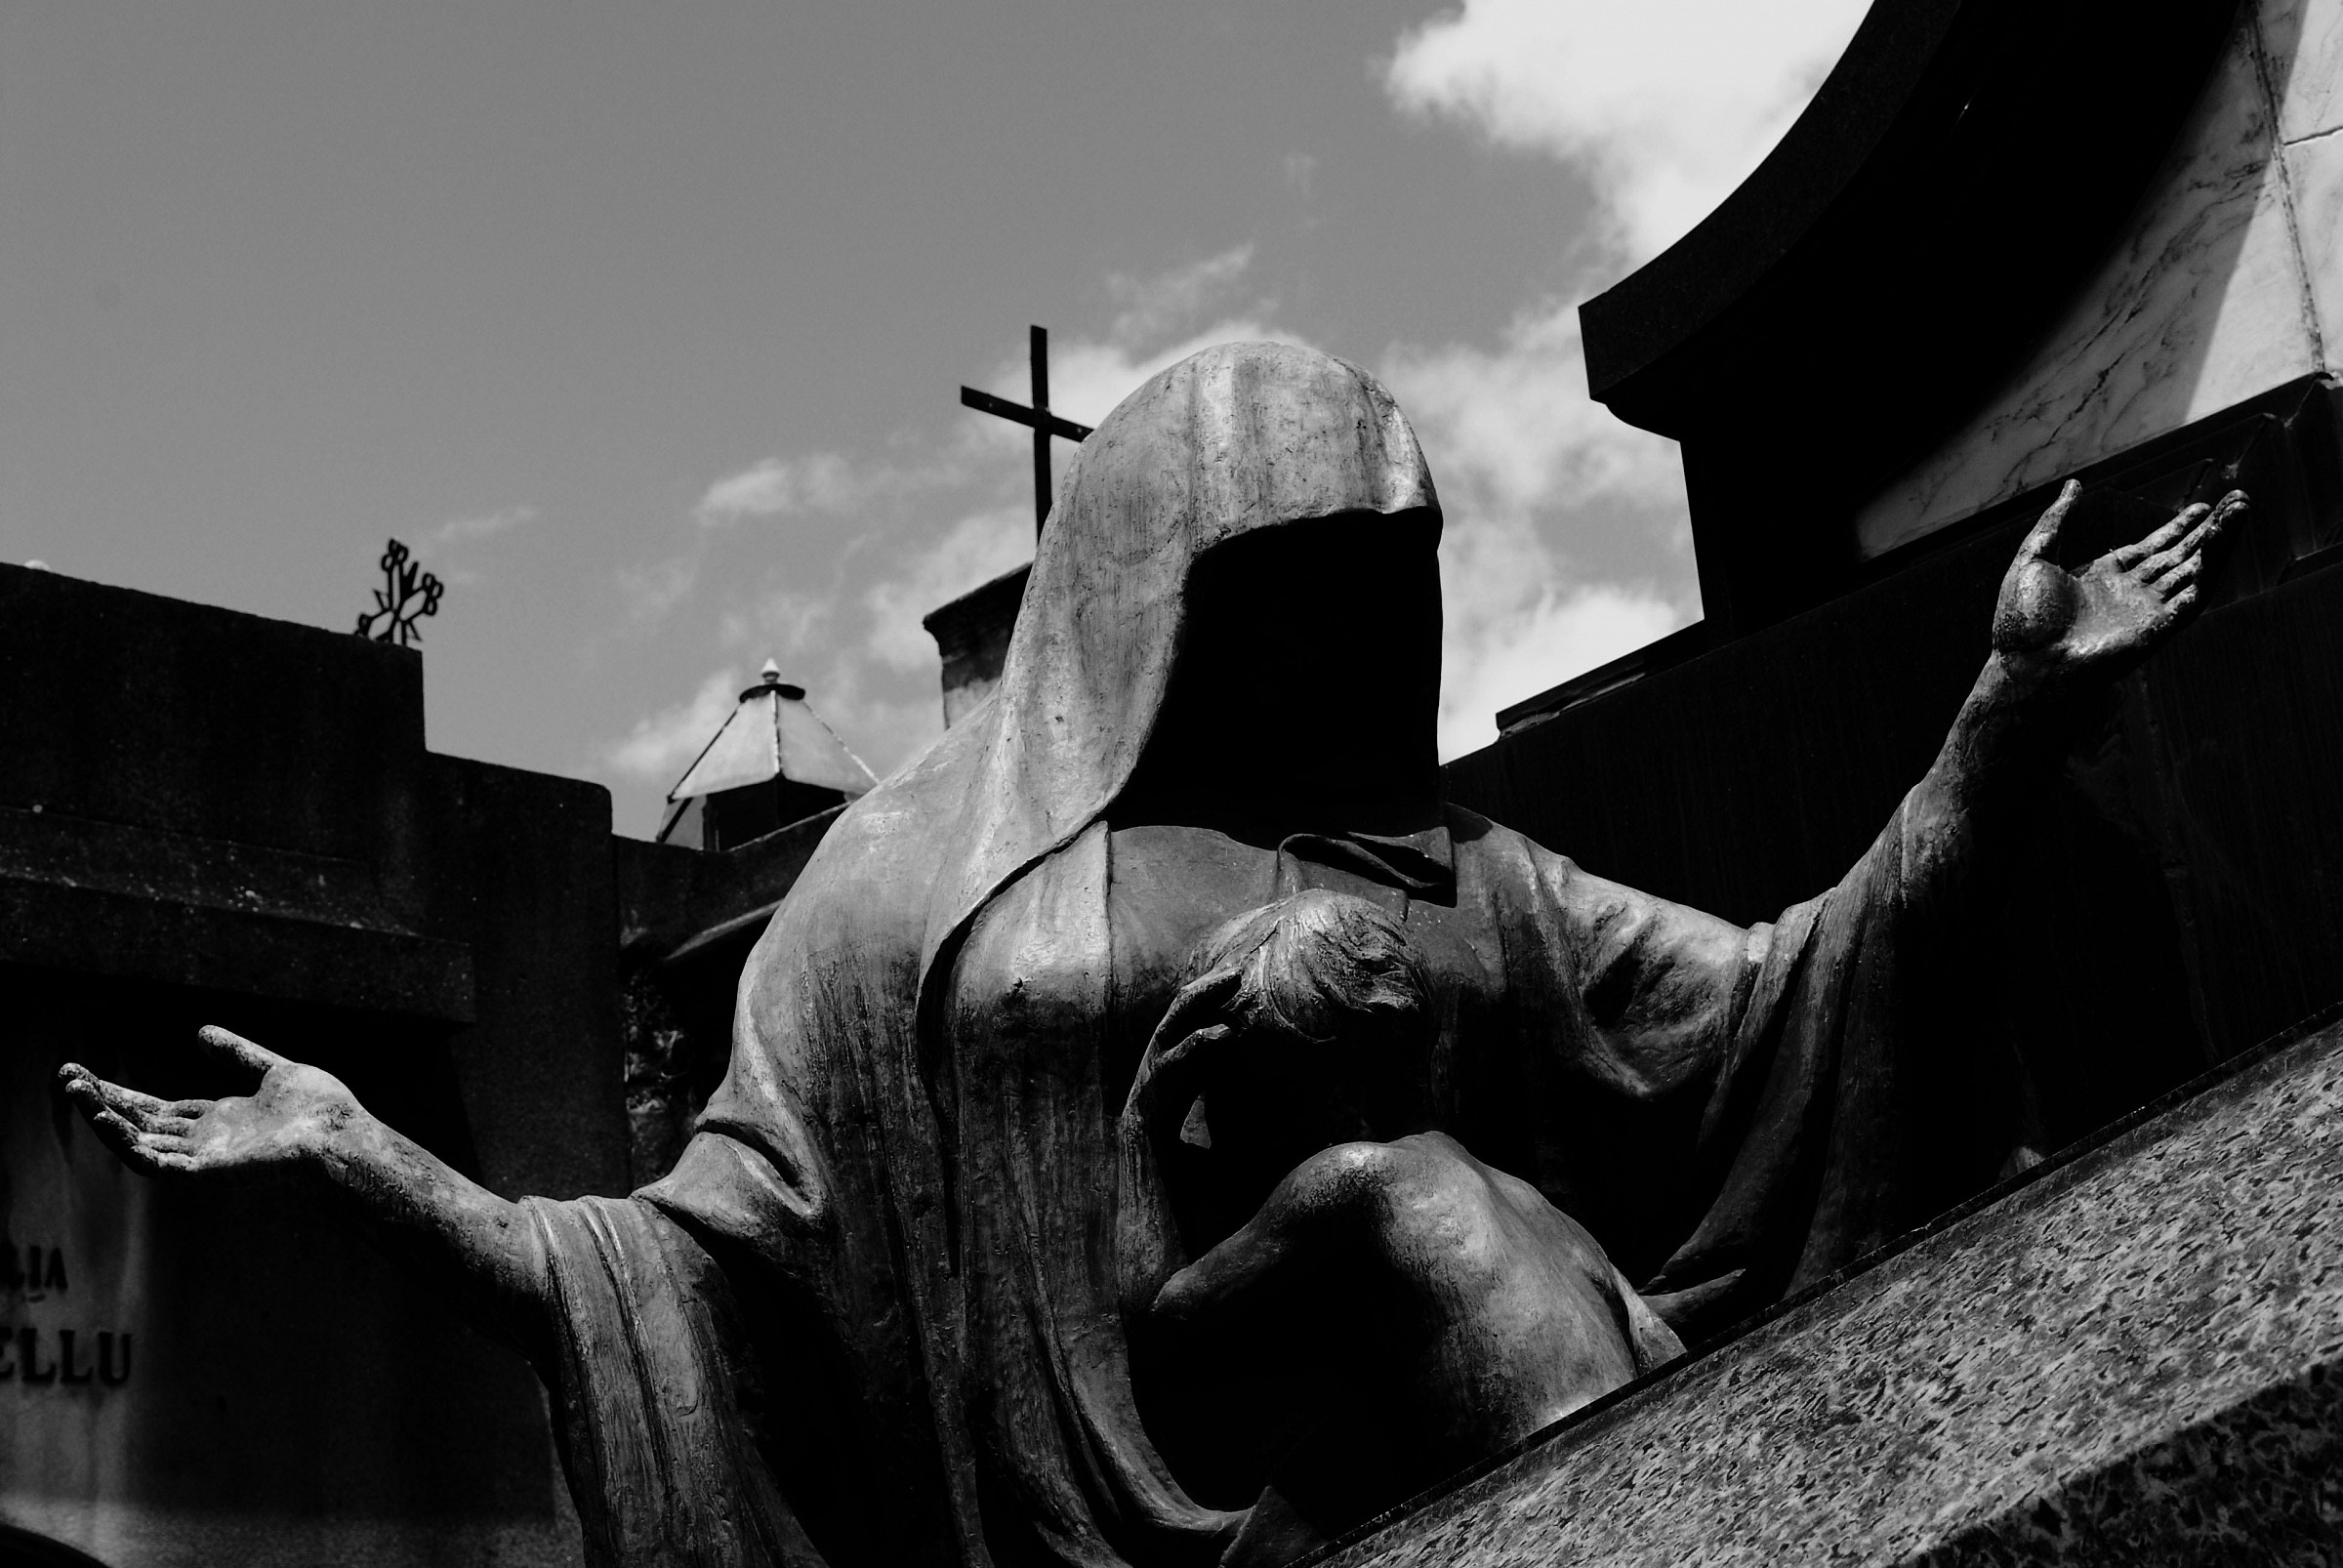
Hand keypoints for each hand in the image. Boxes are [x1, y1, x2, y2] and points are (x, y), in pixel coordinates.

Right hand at [59, 1026, 358, 1179]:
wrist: (342, 1135)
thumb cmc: (321, 1110)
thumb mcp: (272, 1071)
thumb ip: (237, 1054)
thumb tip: (199, 1032)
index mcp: (221, 1121)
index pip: (159, 1109)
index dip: (122, 1095)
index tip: (86, 1075)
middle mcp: (206, 1142)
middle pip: (140, 1124)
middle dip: (102, 1104)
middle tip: (65, 1078)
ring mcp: (204, 1158)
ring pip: (138, 1143)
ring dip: (104, 1120)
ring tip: (74, 1090)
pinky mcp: (205, 1172)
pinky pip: (155, 1162)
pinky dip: (127, 1142)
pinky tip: (104, 1118)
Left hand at [1991, 480, 2245, 690]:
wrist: (2027, 664)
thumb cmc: (2021, 619)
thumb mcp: (2035, 555)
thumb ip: (2056, 519)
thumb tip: (2074, 484)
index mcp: (2105, 577)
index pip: (2153, 547)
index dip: (2179, 527)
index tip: (2203, 506)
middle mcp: (2130, 593)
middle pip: (2181, 555)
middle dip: (2210, 528)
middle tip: (2239, 498)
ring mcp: (2146, 611)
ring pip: (2194, 570)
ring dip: (2220, 542)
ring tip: (2242, 509)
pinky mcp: (2157, 628)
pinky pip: (2191, 596)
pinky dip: (2210, 569)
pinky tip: (2222, 543)